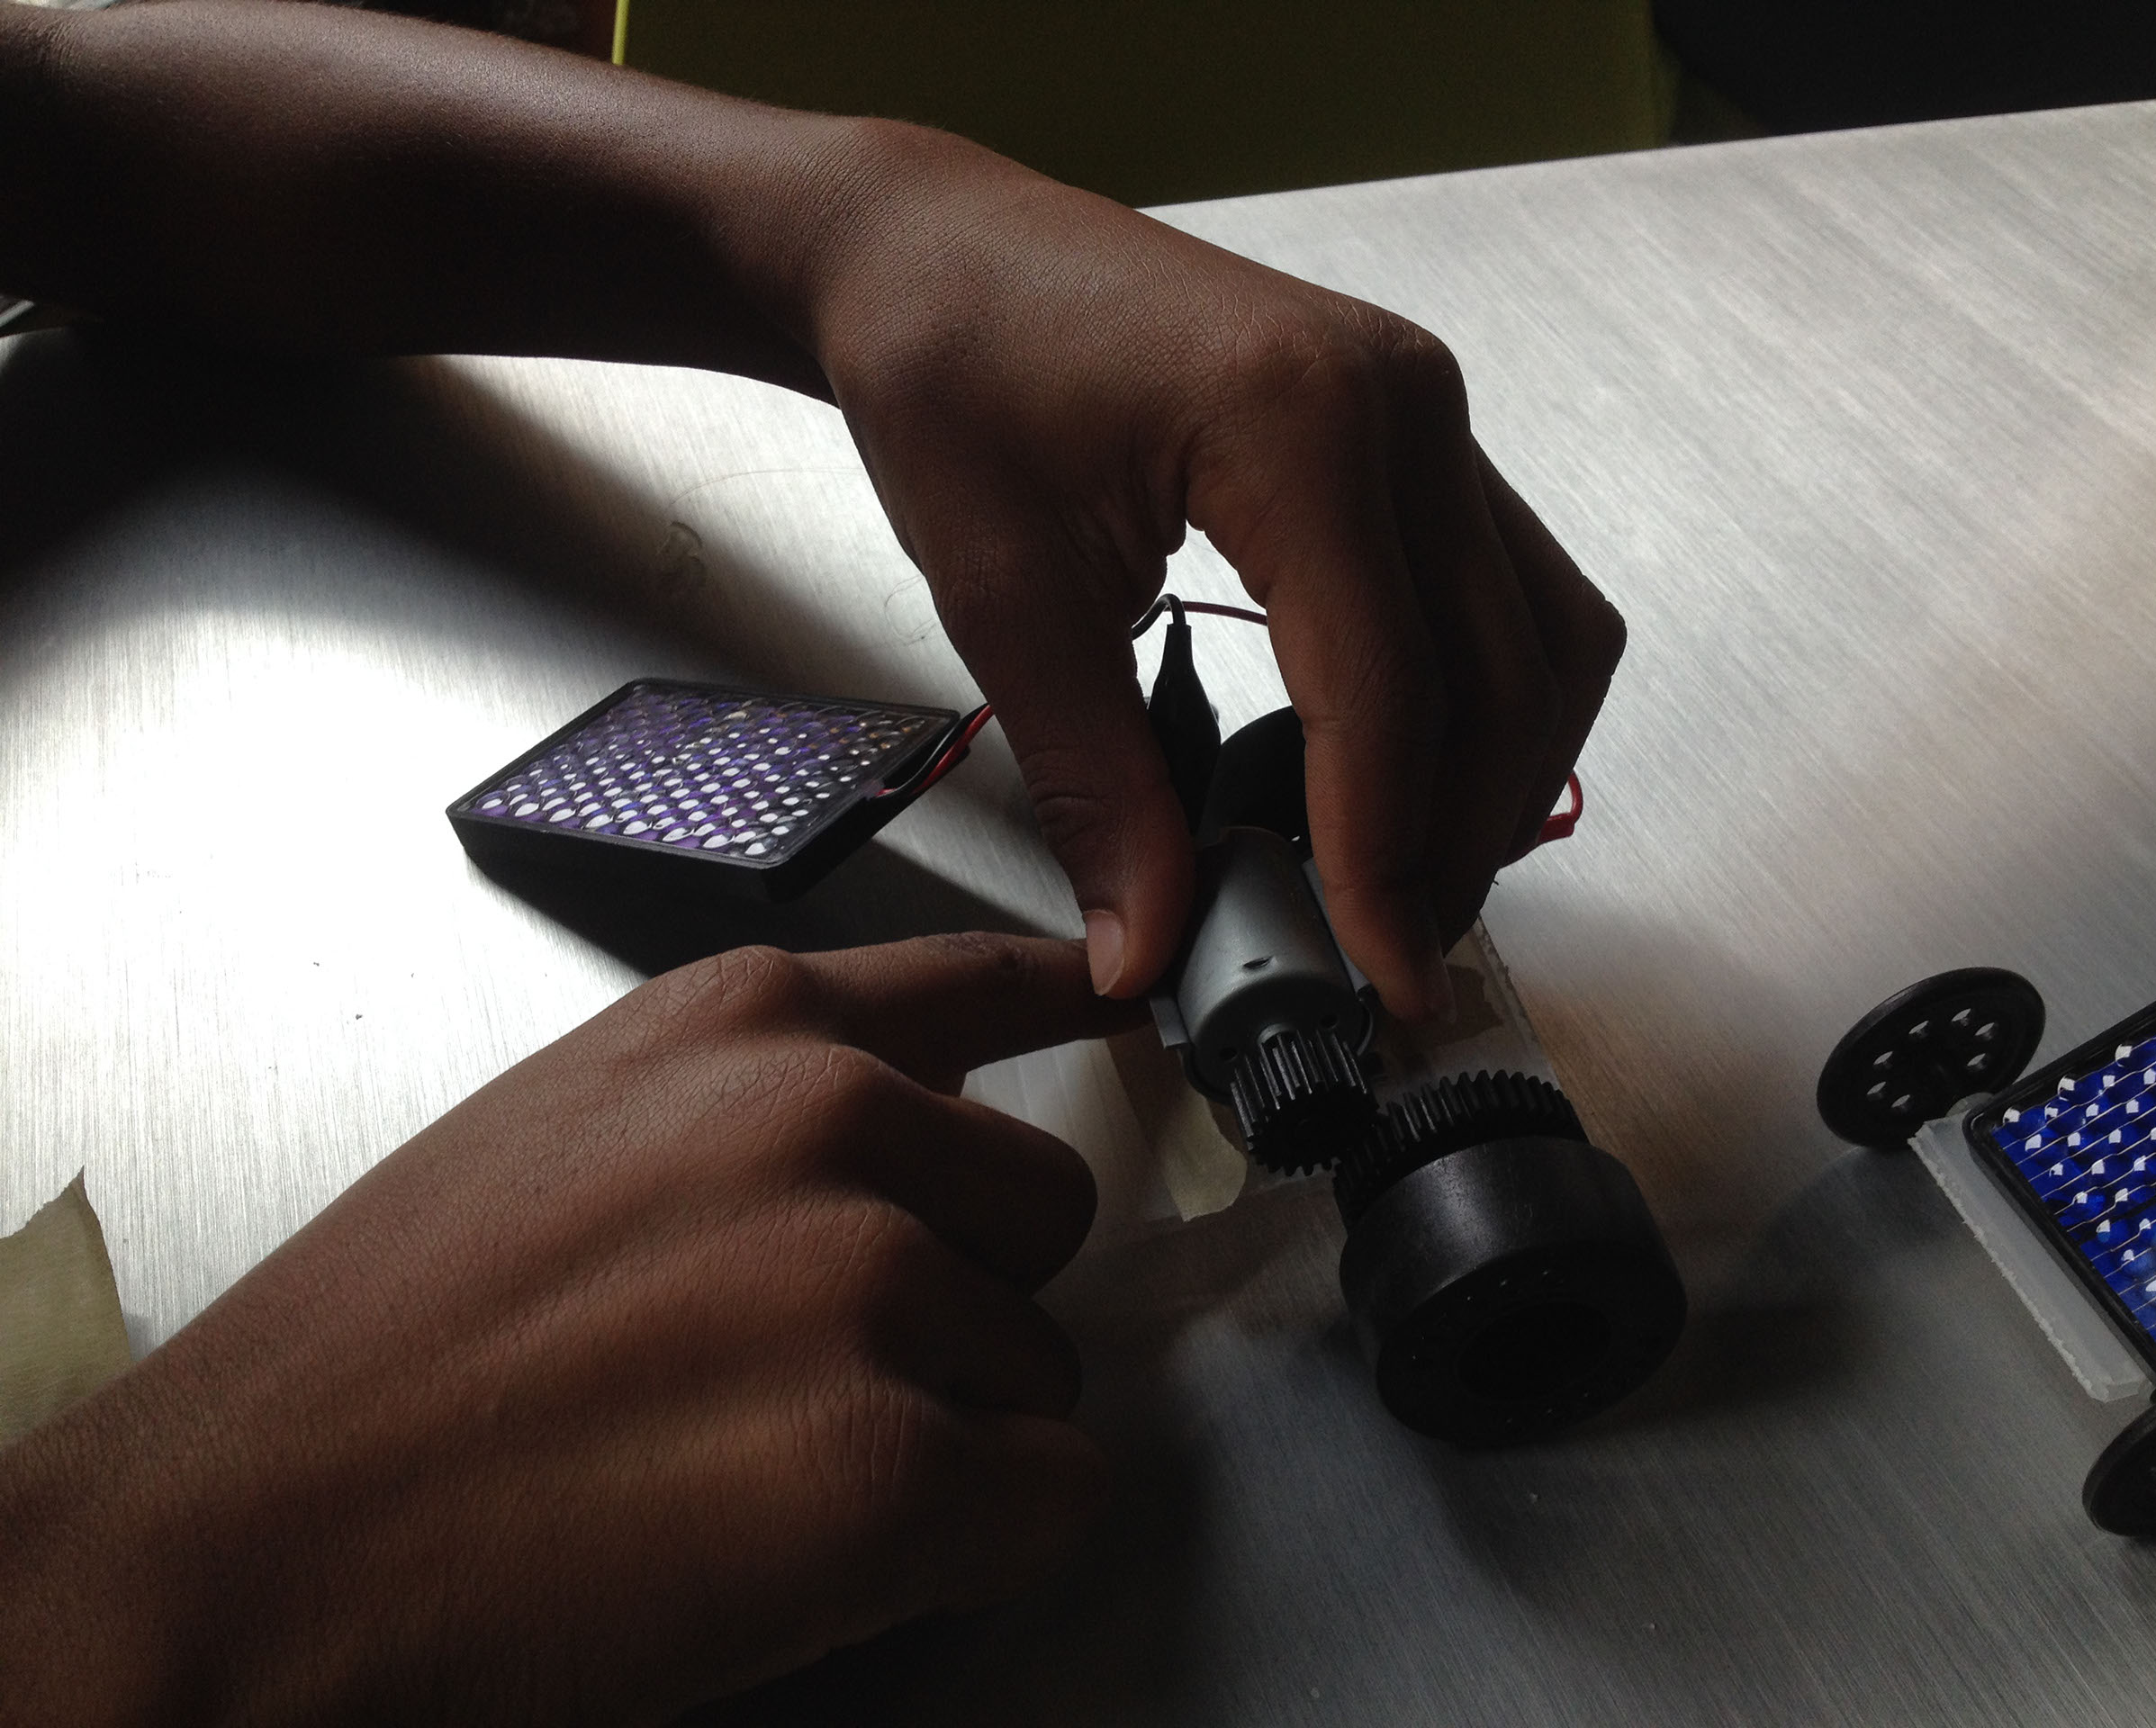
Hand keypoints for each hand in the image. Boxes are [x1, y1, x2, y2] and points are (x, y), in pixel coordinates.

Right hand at [0, 936, 1131, 1726]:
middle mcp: (825, 1118)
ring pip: (1039, 1367)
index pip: (979, 977)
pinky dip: (975, 1544)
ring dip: (942, 1430)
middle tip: (800, 1379)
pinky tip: (821, 1552)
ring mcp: (864, 1280)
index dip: (1067, 1003)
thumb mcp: (572, 1138)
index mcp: (740, 1028)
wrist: (237, 1542)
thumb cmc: (381, 1360)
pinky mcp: (885, 1459)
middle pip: (1041, 1210)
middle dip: (962, 1302)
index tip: (1127, 999)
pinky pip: (1054, 1495)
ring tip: (751, 1466)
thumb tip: (895, 1150)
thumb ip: (748, 1114)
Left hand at [799, 129, 1626, 1014]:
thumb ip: (1099, 785)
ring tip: (1410, 881)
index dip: (1390, 857)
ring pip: (1543, 633)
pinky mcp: (1412, 427)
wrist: (940, 253)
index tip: (1381, 975)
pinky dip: (1484, 699)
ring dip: (1501, 773)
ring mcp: (1423, 406)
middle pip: (1505, 673)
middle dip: (1462, 837)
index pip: (1391, 692)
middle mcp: (1403, 401)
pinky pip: (1508, 586)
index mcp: (1301, 424)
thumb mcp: (1006, 598)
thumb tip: (1149, 947)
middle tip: (1393, 953)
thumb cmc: (954, 370)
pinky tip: (1408, 773)